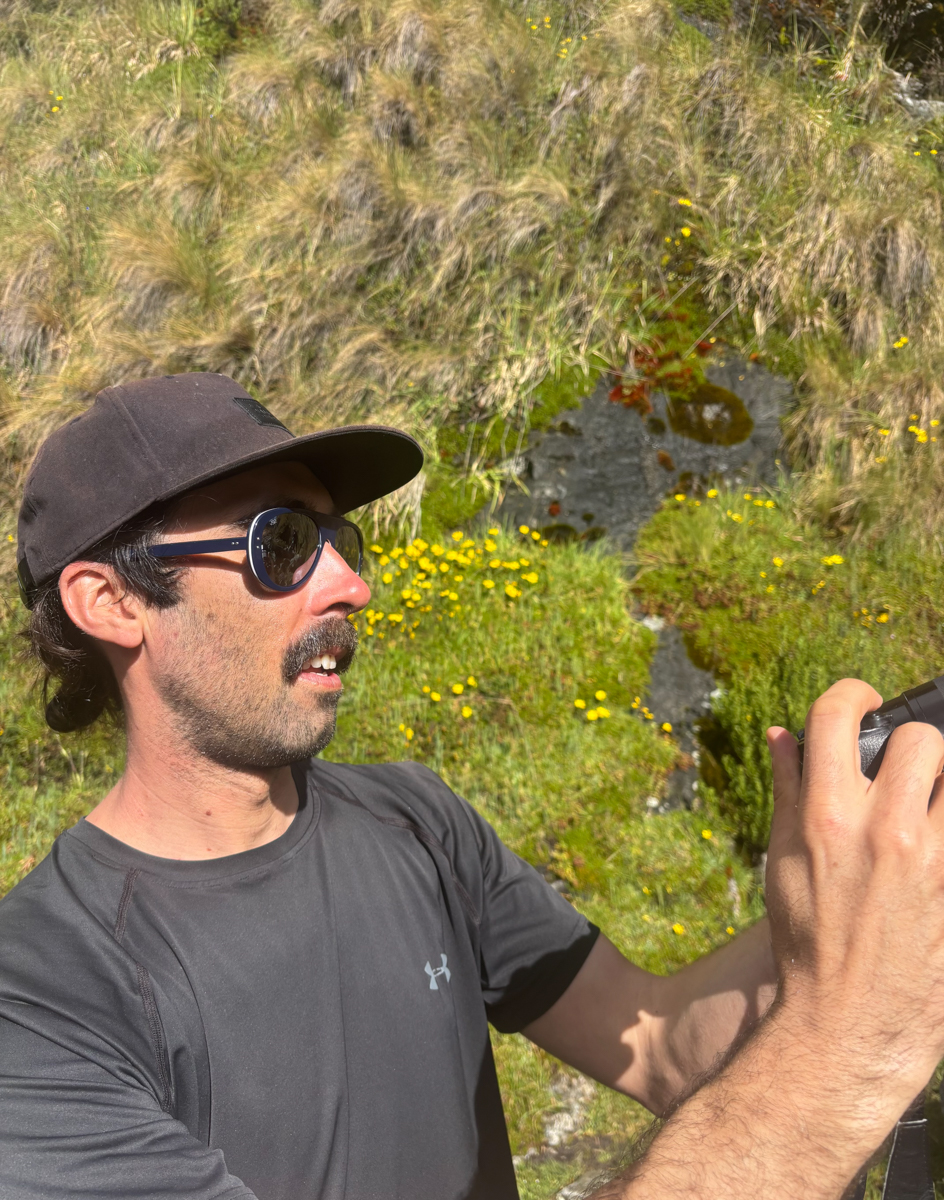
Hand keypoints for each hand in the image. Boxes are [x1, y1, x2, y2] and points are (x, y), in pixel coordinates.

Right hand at [765, 678, 943, 1125]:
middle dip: (913, 744)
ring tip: (928, 806)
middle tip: (904, 768)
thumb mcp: (782, 859)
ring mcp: (932, 860)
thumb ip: (788, 788)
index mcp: (827, 815)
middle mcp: (884, 830)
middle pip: (922, 738)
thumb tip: (782, 734)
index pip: (839, 715)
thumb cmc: (807, 938)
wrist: (848, 1018)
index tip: (860, 703)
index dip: (851, 694)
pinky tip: (934, 839)